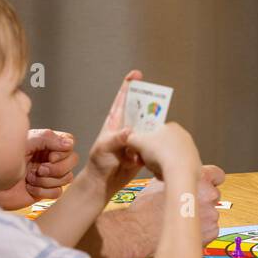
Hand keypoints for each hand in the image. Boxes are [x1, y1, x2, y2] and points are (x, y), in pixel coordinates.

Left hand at [0, 128, 79, 209]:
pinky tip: (29, 187)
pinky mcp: (44, 191)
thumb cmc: (1, 159)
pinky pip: (57, 192)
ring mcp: (48, 175)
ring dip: (47, 180)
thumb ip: (47, 138)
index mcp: (45, 143)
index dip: (63, 151)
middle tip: (39, 169)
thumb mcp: (24, 143)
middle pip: (73, 160)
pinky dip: (43, 191)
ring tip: (30, 178)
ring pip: (67, 178)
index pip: (69, 143)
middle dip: (57, 168)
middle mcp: (49, 158)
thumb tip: (69, 144)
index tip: (49, 155)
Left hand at [85, 70, 145, 194]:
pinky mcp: (143, 150)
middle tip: (158, 100)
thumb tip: (130, 131)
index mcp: (115, 122)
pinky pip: (153, 143)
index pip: (122, 98)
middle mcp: (127, 127)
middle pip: (140, 109)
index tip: (136, 74)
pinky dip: (154, 145)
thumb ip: (117, 138)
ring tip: (157, 128)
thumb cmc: (99, 162)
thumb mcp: (104, 148)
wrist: (104, 183)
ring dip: (154, 127)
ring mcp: (136, 138)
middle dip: (149, 103)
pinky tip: (153, 149)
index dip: (129, 85)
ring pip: (149, 126)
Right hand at [99, 164, 225, 257]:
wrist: (139, 230)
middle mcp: (208, 194)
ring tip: (182, 220)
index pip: (217, 174)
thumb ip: (178, 177)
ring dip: (201, 217)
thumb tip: (182, 176)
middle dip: (203, 200)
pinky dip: (202, 231)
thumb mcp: (161, 180)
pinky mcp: (211, 232)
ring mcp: (211, 214)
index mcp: (198, 178)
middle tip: (185, 207)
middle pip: (214, 195)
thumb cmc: (146, 207)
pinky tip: (185, 230)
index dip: (210, 181)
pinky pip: (212, 230)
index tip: (205, 187)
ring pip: (212, 213)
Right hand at [126, 123, 200, 180]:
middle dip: (151, 155)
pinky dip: (169, 172)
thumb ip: (130, 138)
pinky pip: (176, 168)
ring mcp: (191, 150)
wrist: (180, 173)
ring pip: (167, 158)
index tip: (139, 150)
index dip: (144, 141)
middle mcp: (183, 136)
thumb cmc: (160, 154)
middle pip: (160, 146)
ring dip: (159, 165)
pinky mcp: (195, 163)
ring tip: (155, 170)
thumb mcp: (137, 142)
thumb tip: (128, 139)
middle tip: (144, 162)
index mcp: (171, 126)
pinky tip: (165, 176)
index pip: (154, 132)